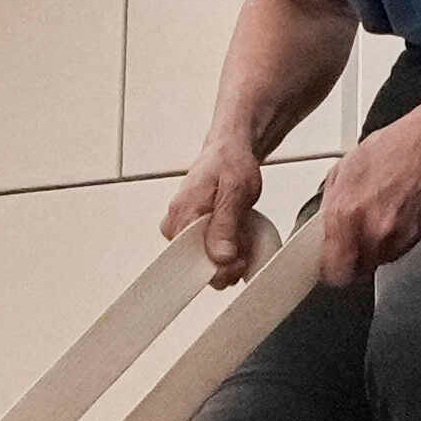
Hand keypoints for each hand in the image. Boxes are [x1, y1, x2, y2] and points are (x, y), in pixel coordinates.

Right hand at [159, 141, 276, 287]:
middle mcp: (175, 223)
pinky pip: (207, 251)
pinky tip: (234, 233)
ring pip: (205, 260)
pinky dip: (224, 247)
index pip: (192, 263)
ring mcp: (181, 228)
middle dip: (227, 262)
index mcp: (183, 214)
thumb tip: (220, 257)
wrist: (228, 151)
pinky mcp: (189, 230)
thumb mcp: (236, 191)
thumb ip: (226, 225)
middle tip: (244, 241)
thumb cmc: (231, 164)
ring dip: (228, 254)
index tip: (240, 261)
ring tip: (240, 231)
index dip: (220, 269)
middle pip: (198, 266)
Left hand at [305, 106, 420, 284]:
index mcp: (346, 215)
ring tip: (380, 218)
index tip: (330, 263)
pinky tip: (397, 215)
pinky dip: (396, 240)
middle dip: (353, 258)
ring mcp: (399, 240)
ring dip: (376, 248)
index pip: (334, 271)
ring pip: (379, 261)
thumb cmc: (394, 149)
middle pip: (357, 271)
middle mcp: (372, 234)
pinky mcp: (419, 240)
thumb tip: (326, 223)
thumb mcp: (344, 168)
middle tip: (354, 238)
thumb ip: (331, 204)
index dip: (330, 269)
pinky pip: (400, 250)